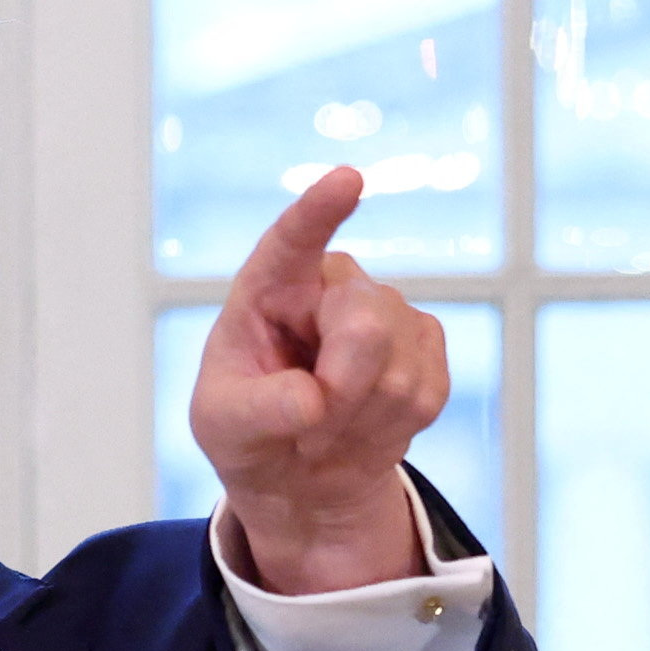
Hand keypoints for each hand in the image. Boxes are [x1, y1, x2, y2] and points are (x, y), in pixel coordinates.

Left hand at [188, 167, 451, 596]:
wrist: (298, 471)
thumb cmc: (247, 430)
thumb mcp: (222, 424)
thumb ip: (256, 410)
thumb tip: (312, 400)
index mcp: (272, 284)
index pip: (294, 240)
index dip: (319, 210)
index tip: (347, 179)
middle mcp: (334, 283)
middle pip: (366, 328)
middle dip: (341, 395)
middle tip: (307, 432)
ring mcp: (388, 310)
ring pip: (400, 373)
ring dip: (360, 422)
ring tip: (327, 430)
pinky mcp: (426, 344)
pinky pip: (427, 394)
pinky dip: (392, 429)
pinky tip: (364, 425)